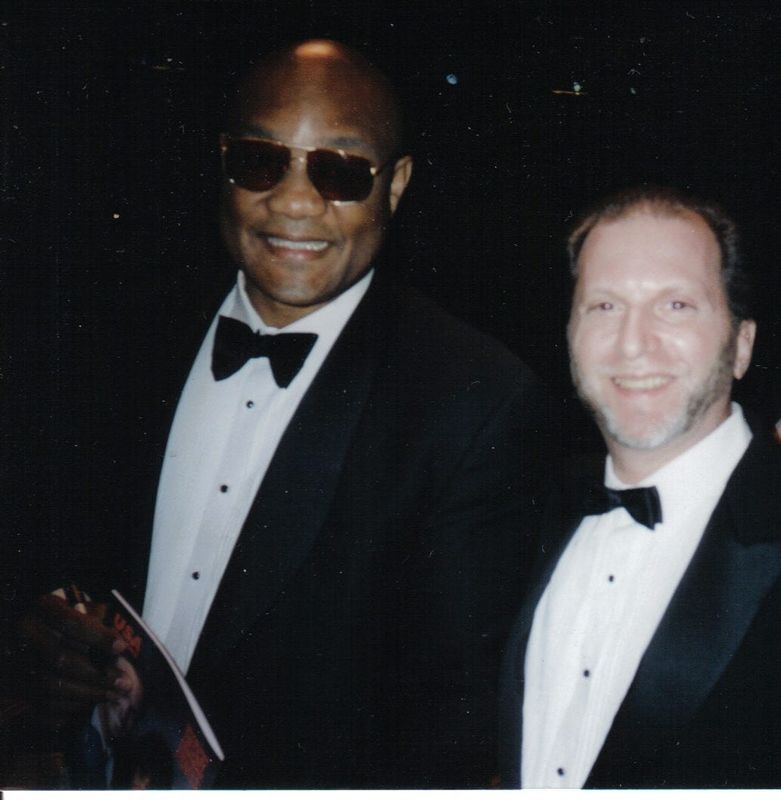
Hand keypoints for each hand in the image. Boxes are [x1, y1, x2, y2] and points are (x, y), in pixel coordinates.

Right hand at [14, 591, 126, 734]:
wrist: (29, 632)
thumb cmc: (63, 620)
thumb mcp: (76, 609)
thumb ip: (94, 623)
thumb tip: (120, 647)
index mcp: (41, 609)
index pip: (71, 624)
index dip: (98, 637)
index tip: (121, 648)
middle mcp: (23, 635)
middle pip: (60, 660)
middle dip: (97, 675)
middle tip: (123, 684)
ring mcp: (13, 663)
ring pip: (49, 685)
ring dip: (86, 694)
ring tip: (113, 696)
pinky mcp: (12, 688)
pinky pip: (38, 705)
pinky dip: (66, 709)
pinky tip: (88, 708)